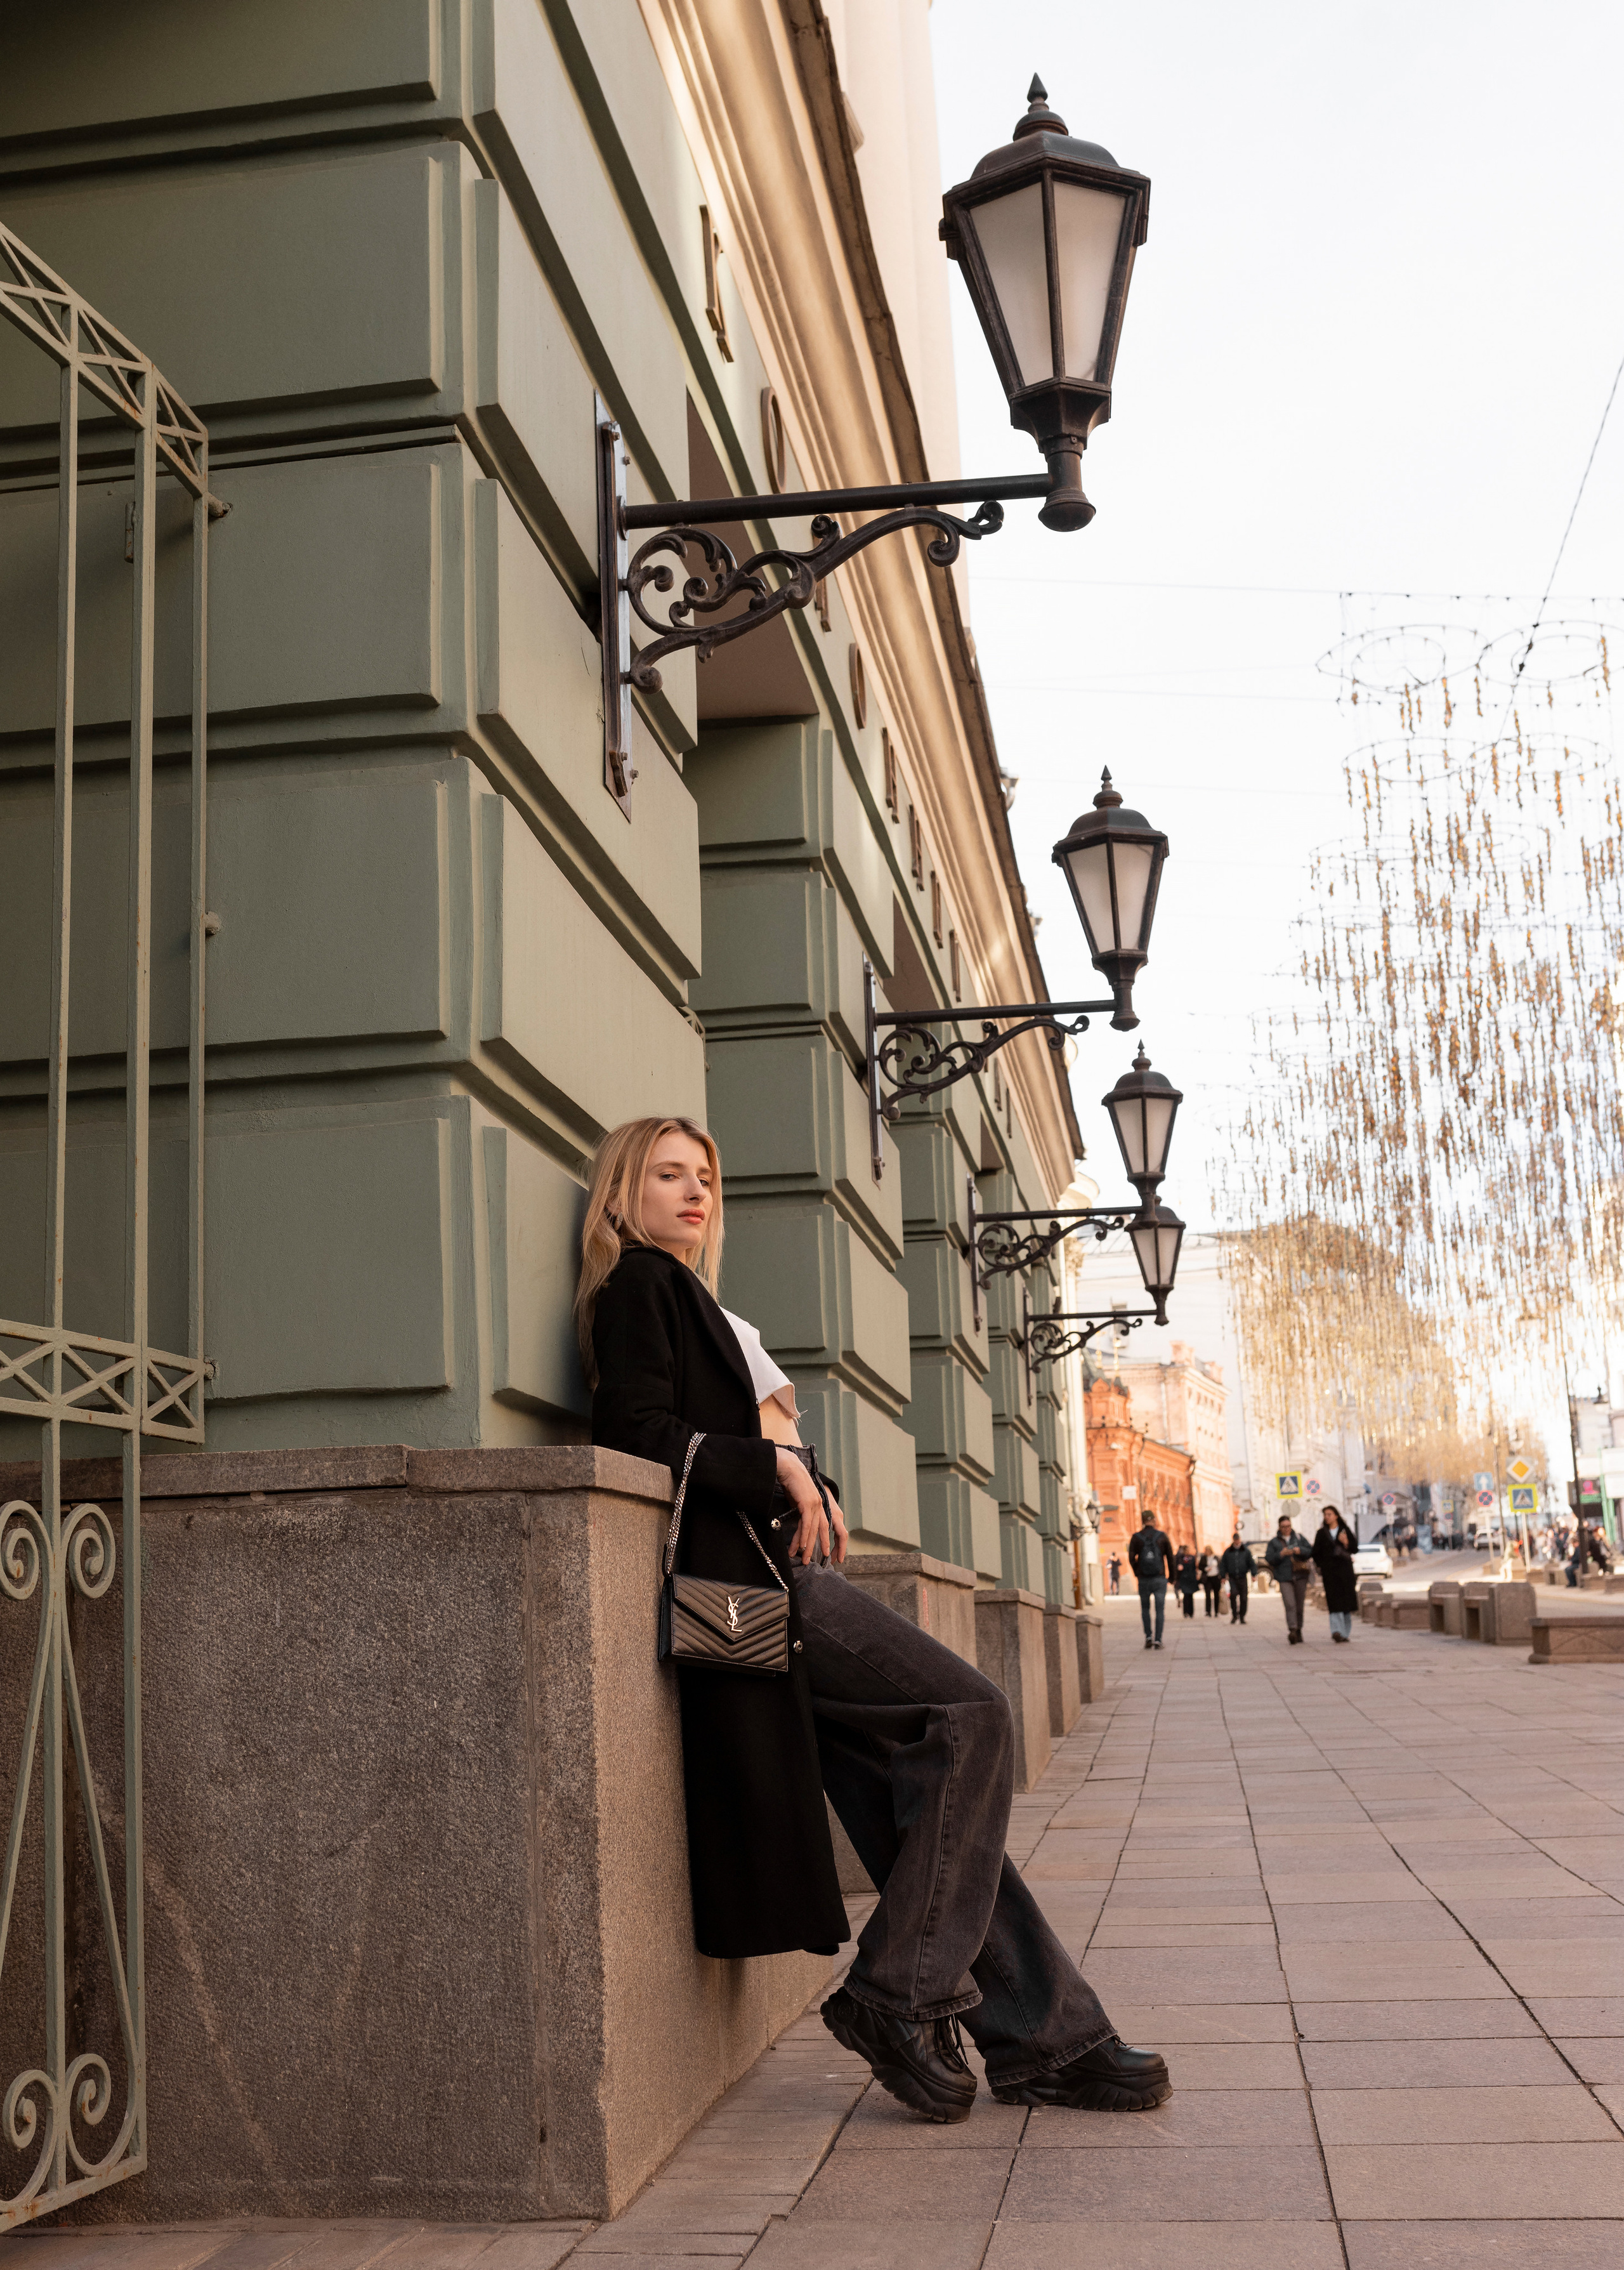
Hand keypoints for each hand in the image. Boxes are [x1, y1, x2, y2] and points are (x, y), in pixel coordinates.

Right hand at [775, 1449, 846, 1565]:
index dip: (824, 1540)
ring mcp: (815, 1503)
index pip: (823, 1526)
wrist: (786, 1466)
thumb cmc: (789, 1481)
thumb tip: (798, 1522)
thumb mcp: (797, 1499)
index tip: (823, 1553)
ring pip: (813, 1529)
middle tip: (811, 1561)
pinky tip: (801, 1546)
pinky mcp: (807, 1503)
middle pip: (821, 1530)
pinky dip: (804, 1536)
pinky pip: (806, 1523)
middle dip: (817, 1547)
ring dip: (808, 1546)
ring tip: (804, 1559)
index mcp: (819, 1504)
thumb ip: (800, 1510)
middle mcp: (820, 1504)